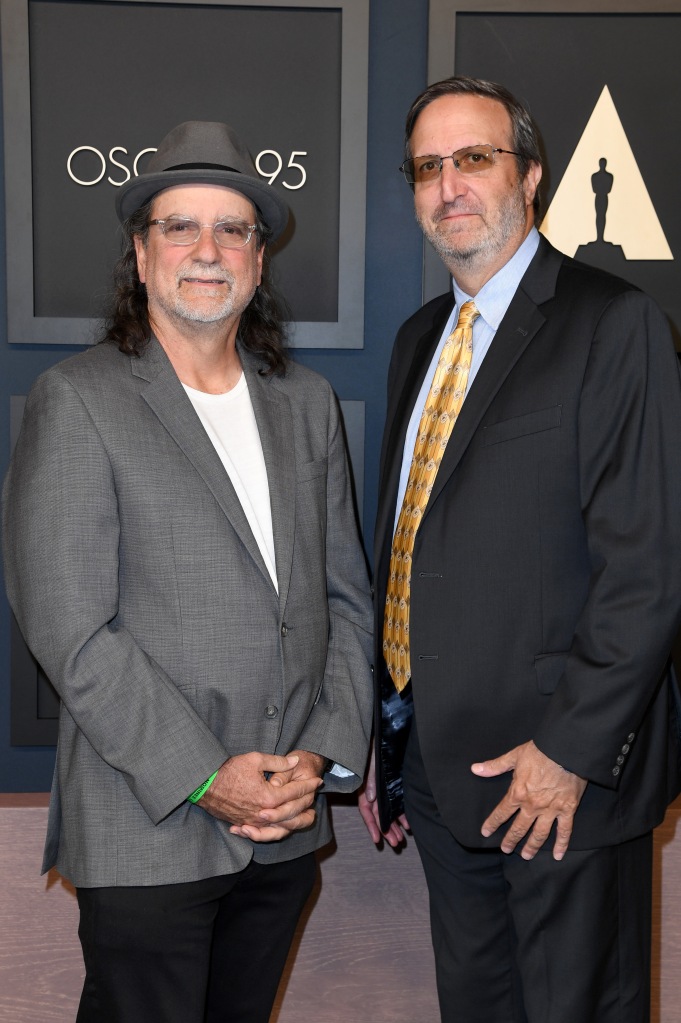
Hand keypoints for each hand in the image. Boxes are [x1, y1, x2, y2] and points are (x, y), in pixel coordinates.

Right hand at [199, 752, 322, 842]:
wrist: (204, 785)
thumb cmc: (228, 770)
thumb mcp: (255, 760)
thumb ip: (278, 762)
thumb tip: (295, 761)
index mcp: (268, 797)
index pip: (294, 792)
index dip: (308, 785)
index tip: (318, 780)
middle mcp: (264, 814)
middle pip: (293, 812)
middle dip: (307, 801)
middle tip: (316, 794)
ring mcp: (255, 822)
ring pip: (282, 827)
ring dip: (298, 821)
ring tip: (309, 815)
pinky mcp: (246, 825)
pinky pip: (268, 832)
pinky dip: (280, 829)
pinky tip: (286, 824)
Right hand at [358, 743, 409, 848]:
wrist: (383, 736)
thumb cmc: (373, 749)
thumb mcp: (370, 764)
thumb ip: (370, 781)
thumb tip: (370, 799)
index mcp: (364, 789)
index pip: (366, 812)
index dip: (372, 826)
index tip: (378, 839)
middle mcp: (373, 792)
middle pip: (378, 816)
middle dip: (386, 830)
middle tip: (396, 843)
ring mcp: (383, 790)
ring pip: (388, 812)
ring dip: (395, 825)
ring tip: (402, 839)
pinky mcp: (393, 786)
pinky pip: (396, 803)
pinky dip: (401, 814)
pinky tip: (408, 824)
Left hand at [471, 740, 586, 860]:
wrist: (565, 750)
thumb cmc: (539, 751)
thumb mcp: (514, 756)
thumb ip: (495, 766)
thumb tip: (475, 769)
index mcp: (518, 793)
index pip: (501, 813)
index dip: (492, 823)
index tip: (485, 833)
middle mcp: (532, 806)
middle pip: (519, 828)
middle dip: (511, 840)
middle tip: (505, 850)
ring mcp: (550, 810)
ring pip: (539, 834)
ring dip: (532, 846)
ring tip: (526, 856)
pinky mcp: (567, 809)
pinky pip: (564, 831)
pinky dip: (562, 844)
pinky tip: (558, 855)